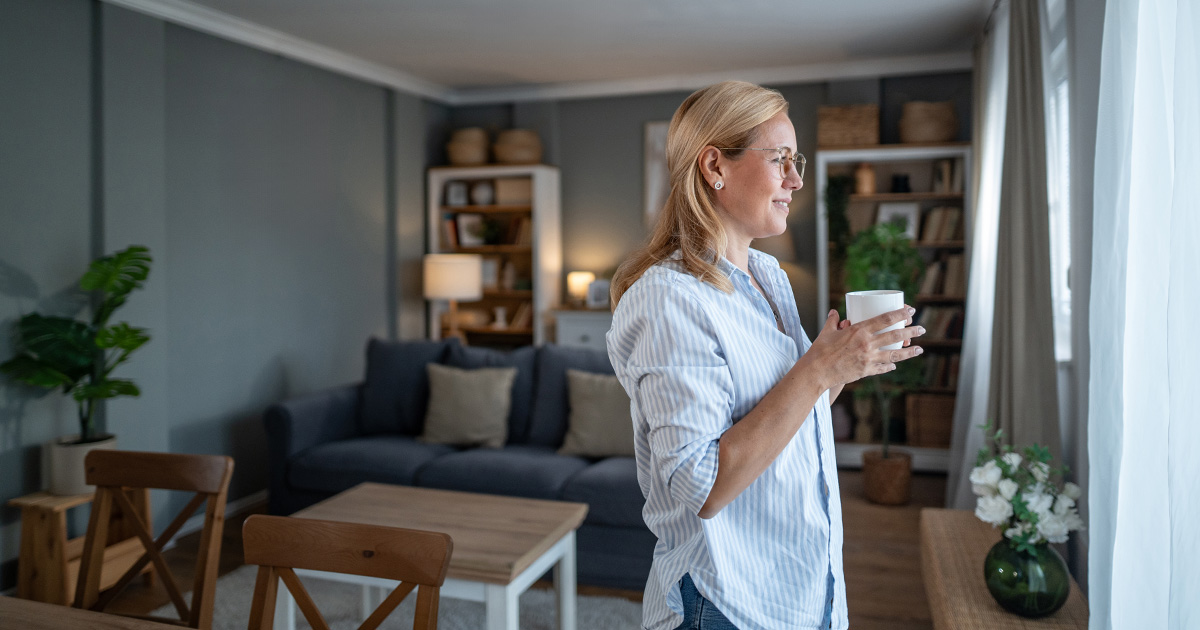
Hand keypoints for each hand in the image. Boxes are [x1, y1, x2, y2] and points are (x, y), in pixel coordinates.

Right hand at [807, 305, 924, 387]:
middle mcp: (867, 344)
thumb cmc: (819, 350)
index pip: (885, 319)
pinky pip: (882, 368)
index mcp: (859, 330)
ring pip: (894, 354)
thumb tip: (834, 312)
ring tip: (919, 349)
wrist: (816, 372)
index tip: (911, 311)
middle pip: (895, 335)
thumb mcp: (826, 332)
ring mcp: (868, 358)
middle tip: (921, 328)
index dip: (901, 314)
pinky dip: (890, 366)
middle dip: (911, 331)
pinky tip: (894, 365)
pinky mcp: (866, 371)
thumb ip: (833, 321)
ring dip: (909, 351)